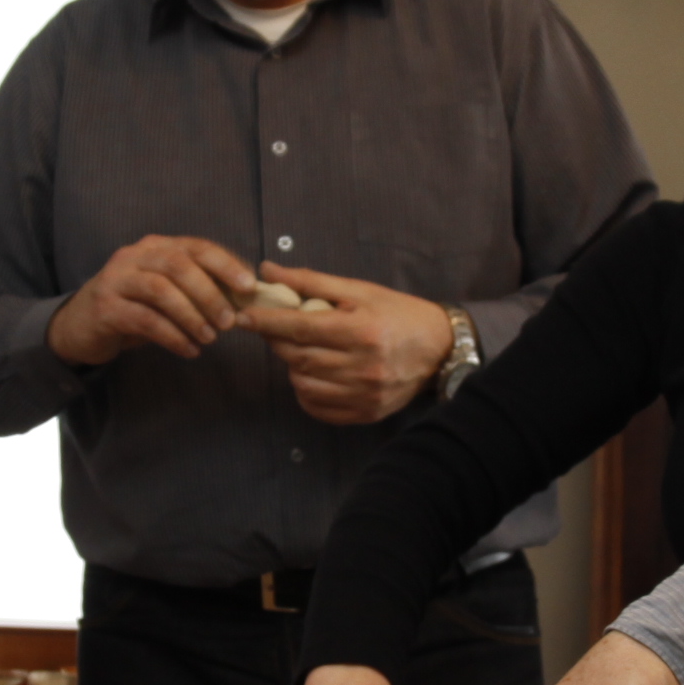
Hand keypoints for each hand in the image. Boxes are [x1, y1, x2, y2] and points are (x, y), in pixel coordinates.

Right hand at [46, 233, 259, 364]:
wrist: (81, 327)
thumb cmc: (133, 308)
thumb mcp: (166, 293)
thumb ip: (197, 289)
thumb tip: (243, 298)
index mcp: (156, 247)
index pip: (196, 247)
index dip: (225, 264)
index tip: (249, 287)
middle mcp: (134, 256)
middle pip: (177, 265)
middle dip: (209, 293)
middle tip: (229, 321)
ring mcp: (116, 280)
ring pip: (160, 290)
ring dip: (191, 315)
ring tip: (210, 338)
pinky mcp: (105, 308)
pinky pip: (144, 320)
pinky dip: (172, 336)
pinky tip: (189, 351)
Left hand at [233, 264, 455, 424]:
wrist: (439, 348)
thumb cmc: (398, 313)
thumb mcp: (359, 290)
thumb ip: (312, 281)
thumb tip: (268, 271)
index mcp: (362, 330)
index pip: (300, 328)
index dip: (267, 322)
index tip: (243, 316)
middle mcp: (363, 366)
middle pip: (298, 357)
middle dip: (278, 341)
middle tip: (275, 329)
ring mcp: (365, 394)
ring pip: (303, 383)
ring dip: (293, 366)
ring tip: (303, 350)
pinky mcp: (365, 413)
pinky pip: (318, 407)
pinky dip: (306, 391)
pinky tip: (314, 374)